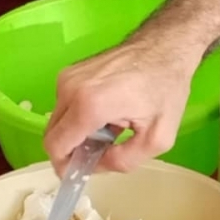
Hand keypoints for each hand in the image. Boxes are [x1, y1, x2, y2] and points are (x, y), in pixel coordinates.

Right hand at [44, 33, 201, 173]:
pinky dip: (79, 116)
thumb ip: (124, 160)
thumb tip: (98, 166)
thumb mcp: (157, 137)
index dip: (63, 166)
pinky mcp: (71, 71)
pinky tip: (107, 115)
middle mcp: (70, 89)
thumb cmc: (166, 88)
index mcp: (89, 106)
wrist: (165, 46)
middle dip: (71, 151)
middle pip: (53, 134)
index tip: (78, 173)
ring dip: (77, 133)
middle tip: (99, 155)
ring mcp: (68, 76)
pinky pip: (65, 104)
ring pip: (58, 120)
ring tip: (110, 130)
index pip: (56, 146)